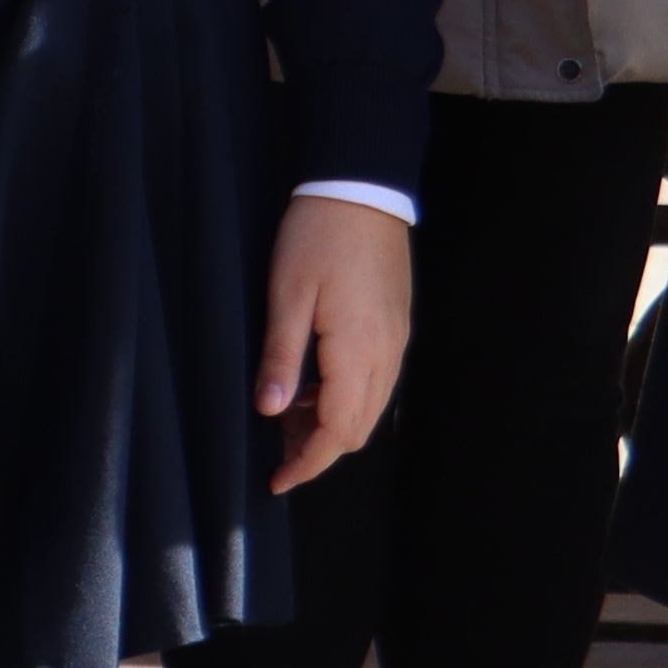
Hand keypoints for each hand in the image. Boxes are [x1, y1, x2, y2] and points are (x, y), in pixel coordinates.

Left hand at [255, 192, 412, 490]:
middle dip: (318, 448)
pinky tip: (313, 381)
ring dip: (331, 421)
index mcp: (359, 351)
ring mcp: (396, 339)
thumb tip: (271, 412)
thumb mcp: (287, 295)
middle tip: (275, 449)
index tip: (278, 480)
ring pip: (369, 405)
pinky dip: (345, 395)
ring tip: (287, 415)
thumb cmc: (317, 235)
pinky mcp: (395, 323)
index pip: (339, 431)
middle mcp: (386, 353)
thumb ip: (282, 358)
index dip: (308, 463)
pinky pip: (375, 379)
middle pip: (358, 427)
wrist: (361, 186)